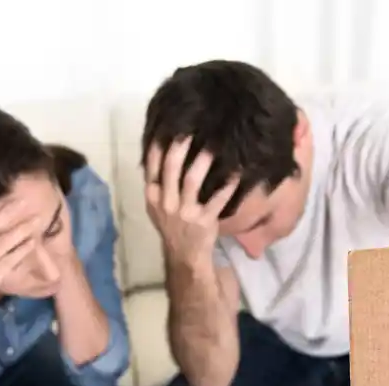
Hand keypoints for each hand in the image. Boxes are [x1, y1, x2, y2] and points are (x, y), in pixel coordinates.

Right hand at [144, 137, 238, 264]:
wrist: (184, 256)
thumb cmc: (172, 225)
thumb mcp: (157, 206)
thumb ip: (157, 182)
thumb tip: (161, 151)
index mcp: (153, 196)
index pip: (151, 166)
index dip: (158, 145)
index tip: (167, 125)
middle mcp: (166, 202)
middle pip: (171, 168)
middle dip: (180, 146)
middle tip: (191, 128)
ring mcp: (185, 212)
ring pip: (191, 180)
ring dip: (203, 160)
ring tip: (214, 144)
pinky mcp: (204, 221)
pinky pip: (217, 199)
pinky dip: (228, 185)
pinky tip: (237, 173)